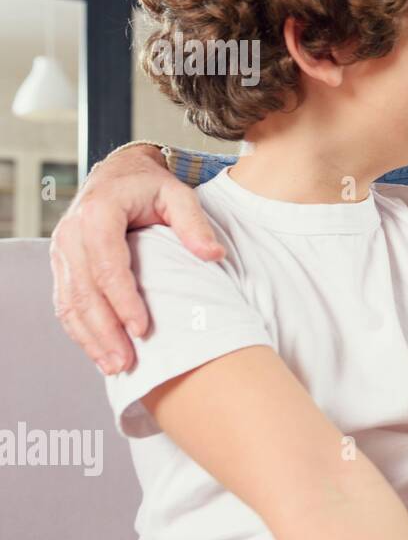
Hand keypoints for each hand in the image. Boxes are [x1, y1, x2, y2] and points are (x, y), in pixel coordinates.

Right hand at [50, 144, 223, 374]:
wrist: (118, 173)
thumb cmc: (150, 185)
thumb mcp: (178, 195)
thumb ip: (194, 224)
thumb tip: (214, 255)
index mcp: (99, 213)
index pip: (108, 265)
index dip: (123, 300)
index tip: (142, 329)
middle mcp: (71, 232)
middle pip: (84, 290)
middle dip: (104, 330)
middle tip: (126, 361)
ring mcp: (62, 250)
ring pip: (70, 302)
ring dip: (90, 337)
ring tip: (114, 365)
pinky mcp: (62, 264)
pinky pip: (65, 302)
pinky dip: (80, 330)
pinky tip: (98, 351)